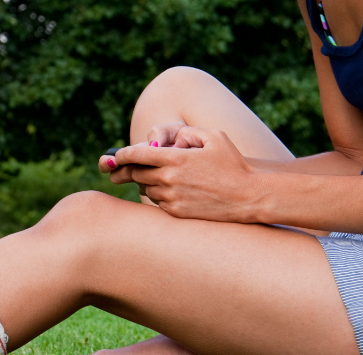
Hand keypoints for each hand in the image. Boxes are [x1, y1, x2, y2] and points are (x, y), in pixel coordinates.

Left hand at [115, 127, 260, 221]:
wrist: (247, 196)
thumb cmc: (232, 164)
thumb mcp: (214, 137)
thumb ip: (187, 133)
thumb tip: (167, 139)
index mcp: (176, 159)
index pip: (137, 155)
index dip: (122, 155)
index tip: (115, 156)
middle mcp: (169, 179)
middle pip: (135, 174)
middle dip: (125, 170)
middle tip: (116, 170)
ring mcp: (171, 197)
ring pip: (145, 189)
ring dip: (145, 182)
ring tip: (152, 177)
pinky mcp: (176, 212)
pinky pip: (157, 202)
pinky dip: (158, 194)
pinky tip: (168, 189)